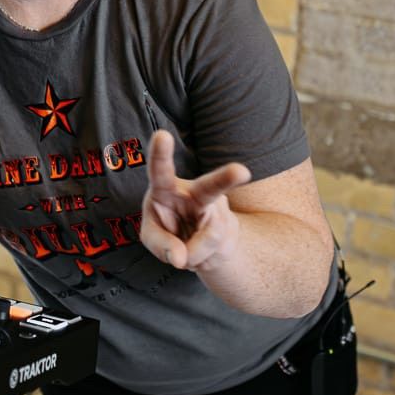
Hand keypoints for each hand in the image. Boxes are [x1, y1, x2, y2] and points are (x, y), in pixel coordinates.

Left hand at [140, 129, 250, 271]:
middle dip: (227, 178)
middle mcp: (195, 193)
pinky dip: (202, 258)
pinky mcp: (229, 225)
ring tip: (187, 250)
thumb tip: (181, 259)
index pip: (161, 170)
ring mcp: (217, 209)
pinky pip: (216, 249)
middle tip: (241, 171)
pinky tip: (201, 250)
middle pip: (212, 186)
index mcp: (165, 189)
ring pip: (212, 235)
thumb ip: (162, 245)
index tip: (162, 134)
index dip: (160, 153)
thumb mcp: (153, 238)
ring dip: (194, 253)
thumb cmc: (167, 230)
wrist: (197, 243)